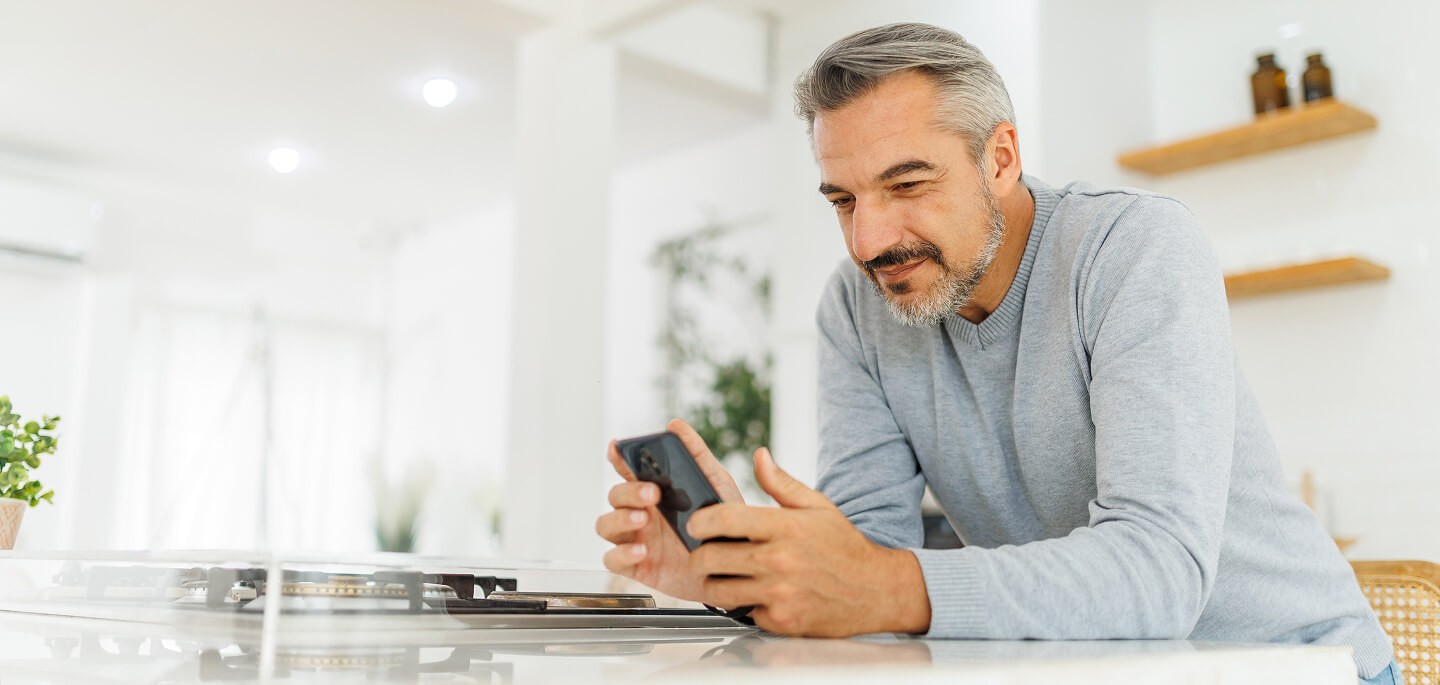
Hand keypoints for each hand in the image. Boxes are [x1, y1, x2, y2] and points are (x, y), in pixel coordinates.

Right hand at [595, 419, 744, 601]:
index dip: (618, 458)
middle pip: (615, 495)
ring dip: (619, 518)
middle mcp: (641, 512)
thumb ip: (696, 455)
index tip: (617, 449)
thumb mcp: (716, 485)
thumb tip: (675, 425)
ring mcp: (636, 539)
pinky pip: (612, 559)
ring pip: (605, 524)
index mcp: (655, 491)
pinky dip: (621, 554)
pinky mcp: (637, 566)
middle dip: (628, 491)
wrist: (736, 568)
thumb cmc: (723, 524)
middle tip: (652, 493)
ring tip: (642, 519)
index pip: (628, 470)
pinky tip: (641, 551)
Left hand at [686, 447, 931, 636]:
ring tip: (726, 575)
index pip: (724, 519)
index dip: (700, 521)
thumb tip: (759, 456)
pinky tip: (757, 594)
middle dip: (700, 554)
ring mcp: (779, 593)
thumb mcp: (817, 506)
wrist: (877, 591)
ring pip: (718, 589)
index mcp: (785, 527)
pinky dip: (744, 605)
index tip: (696, 525)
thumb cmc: (845, 548)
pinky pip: (743, 612)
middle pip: (711, 557)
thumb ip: (781, 483)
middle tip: (705, 553)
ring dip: (715, 582)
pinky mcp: (781, 621)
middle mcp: (780, 560)